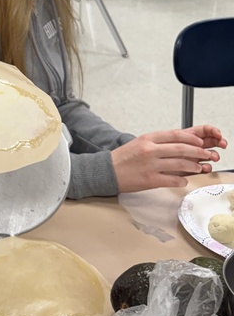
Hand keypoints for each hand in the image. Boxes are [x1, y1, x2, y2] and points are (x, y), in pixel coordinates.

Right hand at [111, 125, 226, 192]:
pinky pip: (172, 180)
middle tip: (206, 154)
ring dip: (193, 166)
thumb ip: (158, 142)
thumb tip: (179, 143)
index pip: (175, 135)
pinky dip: (181, 181)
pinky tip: (184, 180)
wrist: (108, 171)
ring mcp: (150, 165)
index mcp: (148, 139)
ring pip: (179, 164)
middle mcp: (150, 150)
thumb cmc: (124, 158)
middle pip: (181, 149)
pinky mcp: (150, 180)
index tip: (200, 142)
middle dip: (198, 152)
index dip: (191, 138)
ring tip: (198, 168)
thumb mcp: (140, 143)